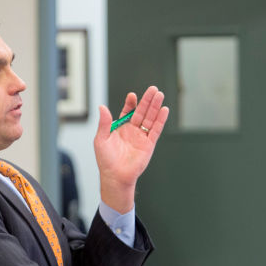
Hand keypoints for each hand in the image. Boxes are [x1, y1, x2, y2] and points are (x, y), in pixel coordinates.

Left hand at [93, 85, 169, 213]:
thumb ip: (104, 123)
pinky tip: (164, 110)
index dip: (131, 103)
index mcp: (121, 128)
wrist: (115, 176)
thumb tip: (102, 107)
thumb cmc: (106, 160)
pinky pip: (155, 130)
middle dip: (147, 101)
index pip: (128, 112)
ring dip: (155, 107)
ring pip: (150, 118)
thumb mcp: (101, 139)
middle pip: (142, 112)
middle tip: (153, 89)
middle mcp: (132, 131)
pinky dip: (160, 120)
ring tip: (160, 95)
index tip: (132, 96)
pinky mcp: (149, 144)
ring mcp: (141, 137)